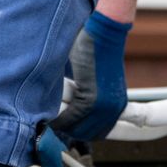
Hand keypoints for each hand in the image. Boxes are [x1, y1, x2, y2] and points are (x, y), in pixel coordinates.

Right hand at [52, 10, 131, 142]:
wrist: (104, 33)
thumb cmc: (97, 50)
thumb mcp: (98, 81)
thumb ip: (89, 96)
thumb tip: (71, 107)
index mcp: (118, 106)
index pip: (98, 133)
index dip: (80, 132)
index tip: (65, 126)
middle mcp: (114, 110)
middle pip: (86, 134)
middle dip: (68, 130)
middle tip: (53, 121)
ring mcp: (103, 107)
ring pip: (76, 129)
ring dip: (61, 125)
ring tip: (51, 115)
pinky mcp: (90, 100)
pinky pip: (69, 118)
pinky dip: (57, 119)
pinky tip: (48, 114)